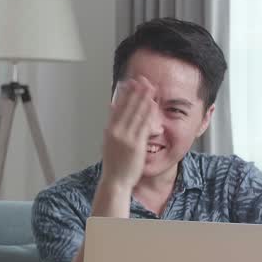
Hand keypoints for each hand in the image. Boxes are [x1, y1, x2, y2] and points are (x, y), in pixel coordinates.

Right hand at [100, 77, 156, 193]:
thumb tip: (112, 108)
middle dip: (135, 92)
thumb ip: (112, 124)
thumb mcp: (109, 142)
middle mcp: (116, 132)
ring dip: (143, 98)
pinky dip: (148, 113)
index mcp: (110, 130)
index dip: (125, 94)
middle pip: (127, 107)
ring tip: (150, 87)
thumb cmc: (114, 164)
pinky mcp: (136, 145)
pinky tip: (152, 105)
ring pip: (136, 114)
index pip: (118, 107)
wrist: (115, 181)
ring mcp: (126, 138)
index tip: (130, 83)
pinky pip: (143, 125)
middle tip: (142, 79)